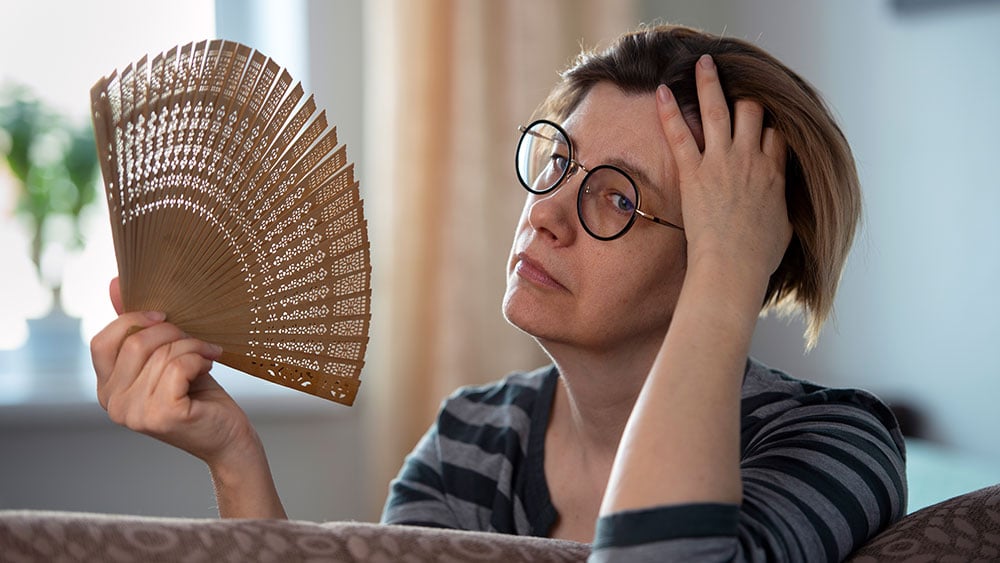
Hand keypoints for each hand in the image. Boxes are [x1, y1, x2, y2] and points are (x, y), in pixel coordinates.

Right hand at [91, 277, 258, 467]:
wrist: (227, 435)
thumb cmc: (198, 394)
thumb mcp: (164, 356)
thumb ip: (137, 326)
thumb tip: (114, 282)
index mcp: (107, 388)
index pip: (102, 341)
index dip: (134, 320)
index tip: (166, 315)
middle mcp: (113, 404)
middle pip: (137, 343)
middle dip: (174, 333)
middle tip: (197, 341)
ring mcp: (134, 413)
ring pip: (162, 354)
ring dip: (193, 347)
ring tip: (206, 357)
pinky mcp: (162, 416)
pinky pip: (178, 366)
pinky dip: (199, 360)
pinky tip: (208, 369)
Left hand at [657, 54, 791, 282]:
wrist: (734, 267)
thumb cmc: (758, 258)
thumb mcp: (784, 230)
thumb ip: (782, 209)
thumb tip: (780, 209)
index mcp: (775, 174)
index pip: (777, 134)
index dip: (770, 126)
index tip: (762, 122)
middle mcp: (751, 160)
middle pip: (753, 112)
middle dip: (745, 96)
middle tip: (735, 85)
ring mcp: (722, 162)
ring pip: (719, 110)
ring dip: (710, 82)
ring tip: (703, 63)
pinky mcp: (694, 172)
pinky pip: (680, 134)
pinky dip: (670, 110)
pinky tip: (662, 91)